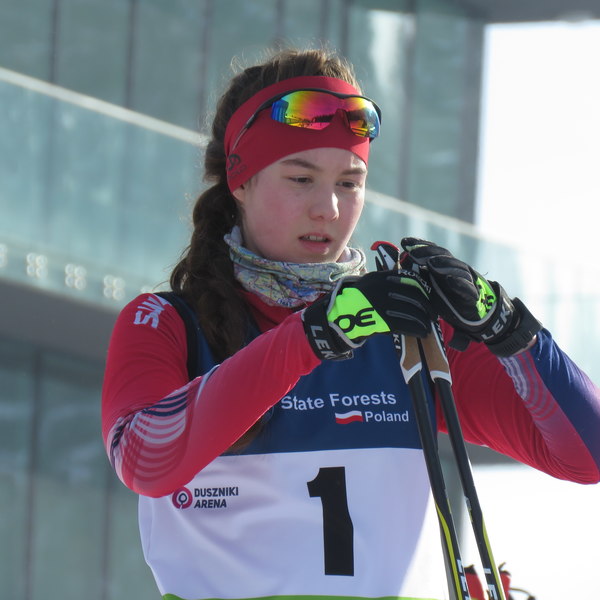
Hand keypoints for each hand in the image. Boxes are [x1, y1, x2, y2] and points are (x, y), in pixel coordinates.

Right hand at [302, 270, 434, 359]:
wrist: (336, 319)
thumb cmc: (353, 302)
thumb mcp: (367, 285)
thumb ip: (384, 282)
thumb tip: (408, 285)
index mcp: (379, 278)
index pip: (409, 279)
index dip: (422, 288)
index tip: (428, 296)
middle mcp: (382, 289)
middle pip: (414, 295)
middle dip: (427, 306)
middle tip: (433, 313)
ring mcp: (382, 304)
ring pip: (412, 310)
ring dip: (424, 319)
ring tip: (429, 325)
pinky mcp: (381, 320)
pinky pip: (406, 324)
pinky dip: (417, 329)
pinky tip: (423, 332)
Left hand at [400, 237, 540, 355]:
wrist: (472, 314)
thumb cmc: (447, 297)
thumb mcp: (429, 286)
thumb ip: (418, 274)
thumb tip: (399, 263)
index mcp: (443, 266)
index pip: (431, 251)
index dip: (419, 245)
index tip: (404, 242)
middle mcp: (454, 269)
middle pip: (443, 256)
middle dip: (428, 253)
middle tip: (413, 252)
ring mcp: (465, 280)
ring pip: (455, 268)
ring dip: (443, 265)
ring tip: (430, 263)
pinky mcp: (472, 295)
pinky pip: (466, 287)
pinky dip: (457, 283)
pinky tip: (448, 280)